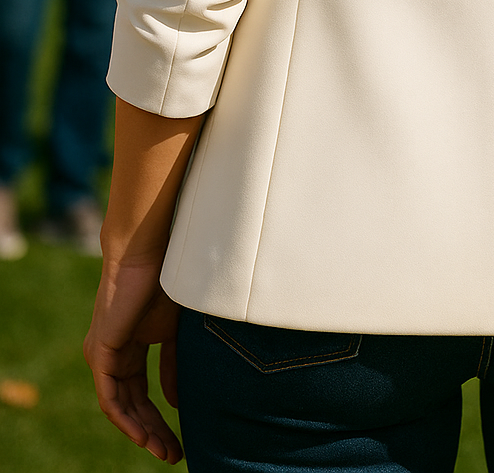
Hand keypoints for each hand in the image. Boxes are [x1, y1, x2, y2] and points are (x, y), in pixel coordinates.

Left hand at [84, 258, 182, 462]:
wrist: (150, 252)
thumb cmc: (167, 280)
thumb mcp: (174, 332)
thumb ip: (173, 366)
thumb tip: (174, 403)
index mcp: (130, 348)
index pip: (142, 394)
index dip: (160, 419)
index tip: (181, 438)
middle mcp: (112, 355)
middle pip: (132, 405)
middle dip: (153, 432)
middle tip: (174, 454)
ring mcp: (103, 355)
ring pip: (120, 406)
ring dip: (141, 432)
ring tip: (164, 451)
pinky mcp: (100, 353)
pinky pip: (109, 398)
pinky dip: (125, 419)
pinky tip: (143, 436)